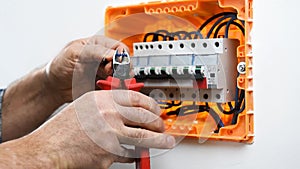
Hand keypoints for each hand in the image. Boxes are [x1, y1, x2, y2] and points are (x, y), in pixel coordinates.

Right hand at [11, 90, 174, 168]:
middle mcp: (109, 114)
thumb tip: (130, 110)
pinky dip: (133, 154)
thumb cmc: (63, 128)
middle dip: (158, 123)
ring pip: (144, 137)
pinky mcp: (109, 154)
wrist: (48, 148)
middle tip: (163, 127)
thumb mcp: (86, 106)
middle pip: (145, 117)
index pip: (137, 98)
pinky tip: (133, 153)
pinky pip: (128, 154)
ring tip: (166, 141)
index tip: (157, 111)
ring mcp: (110, 134)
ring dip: (159, 140)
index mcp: (103, 99)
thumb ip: (107, 105)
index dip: (152, 105)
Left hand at [46, 35, 128, 102]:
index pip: (120, 48)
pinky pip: (117, 88)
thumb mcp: (74, 53)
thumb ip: (94, 51)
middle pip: (125, 63)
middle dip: (123, 71)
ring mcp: (106, 73)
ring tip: (110, 85)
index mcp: (99, 45)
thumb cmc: (60, 66)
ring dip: (120, 82)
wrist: (54, 86)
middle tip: (113, 77)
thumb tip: (113, 53)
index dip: (121, 57)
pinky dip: (116, 91)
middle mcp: (105, 58)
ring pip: (123, 77)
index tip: (116, 65)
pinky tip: (108, 91)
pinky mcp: (105, 86)